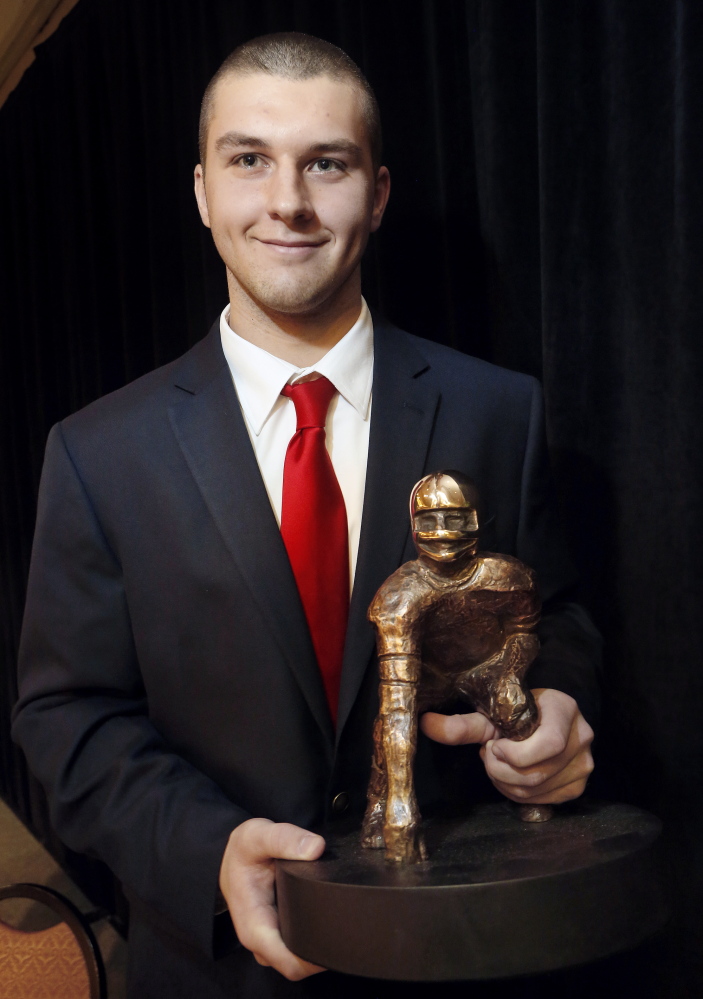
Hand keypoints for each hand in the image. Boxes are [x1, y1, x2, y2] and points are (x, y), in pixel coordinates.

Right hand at [219, 817, 326, 980]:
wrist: (234, 855)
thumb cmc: (243, 851)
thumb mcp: (256, 835)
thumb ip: (284, 838)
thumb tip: (315, 848)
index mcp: (255, 928)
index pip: (290, 963)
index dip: (316, 959)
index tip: (339, 938)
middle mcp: (263, 942)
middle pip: (300, 964)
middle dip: (324, 951)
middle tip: (348, 921)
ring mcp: (272, 940)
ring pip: (302, 956)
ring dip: (321, 943)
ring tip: (341, 916)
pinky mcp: (281, 932)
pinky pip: (302, 944)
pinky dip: (316, 934)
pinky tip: (330, 914)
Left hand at [420, 687, 593, 804]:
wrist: (542, 718)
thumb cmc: (516, 713)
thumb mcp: (490, 715)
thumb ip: (461, 724)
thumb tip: (424, 724)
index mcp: (565, 710)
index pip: (548, 744)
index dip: (515, 754)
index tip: (494, 745)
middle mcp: (582, 736)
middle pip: (537, 773)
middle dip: (502, 771)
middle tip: (490, 755)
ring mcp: (584, 763)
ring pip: (537, 790)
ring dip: (507, 783)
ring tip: (500, 763)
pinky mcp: (578, 785)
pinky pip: (544, 800)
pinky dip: (520, 793)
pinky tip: (514, 775)